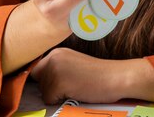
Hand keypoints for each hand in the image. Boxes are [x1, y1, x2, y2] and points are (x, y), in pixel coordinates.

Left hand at [31, 48, 153, 104]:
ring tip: (76, 88)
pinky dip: (60, 101)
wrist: (117, 77)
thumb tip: (39, 80)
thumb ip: (58, 68)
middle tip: (72, 85)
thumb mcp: (74, 65)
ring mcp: (55, 69)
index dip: (44, 79)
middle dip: (49, 87)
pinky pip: (49, 99)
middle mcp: (53, 57)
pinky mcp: (58, 83)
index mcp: (57, 52)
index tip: (58, 83)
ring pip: (43, 91)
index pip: (37, 68)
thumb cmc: (99, 75)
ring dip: (56, 94)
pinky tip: (76, 92)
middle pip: (37, 80)